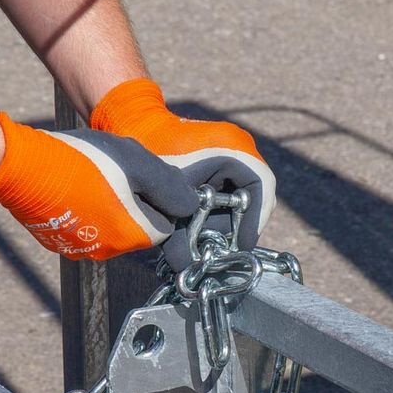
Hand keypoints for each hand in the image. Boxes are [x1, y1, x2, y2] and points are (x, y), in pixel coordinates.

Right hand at [0, 112, 198, 260]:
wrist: (25, 169)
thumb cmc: (81, 161)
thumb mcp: (137, 163)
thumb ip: (169, 188)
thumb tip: (190, 206)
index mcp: (133, 234)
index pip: (164, 226)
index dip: (160, 201)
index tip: (147, 181)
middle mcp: (109, 250)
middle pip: (137, 229)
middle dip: (135, 205)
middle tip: (118, 174)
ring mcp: (81, 249)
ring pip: (110, 229)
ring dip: (110, 208)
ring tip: (94, 178)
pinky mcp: (58, 242)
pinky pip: (83, 229)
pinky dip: (85, 213)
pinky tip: (74, 189)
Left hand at [90, 79, 275, 269]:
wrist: (132, 121)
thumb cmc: (151, 152)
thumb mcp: (166, 197)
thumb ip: (177, 236)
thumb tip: (186, 271)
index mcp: (235, 149)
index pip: (261, 190)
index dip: (252, 223)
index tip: (238, 246)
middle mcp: (239, 148)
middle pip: (249, 198)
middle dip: (231, 227)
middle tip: (213, 249)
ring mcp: (229, 150)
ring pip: (235, 197)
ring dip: (218, 220)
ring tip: (198, 240)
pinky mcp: (216, 157)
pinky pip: (223, 189)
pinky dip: (210, 209)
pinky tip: (191, 225)